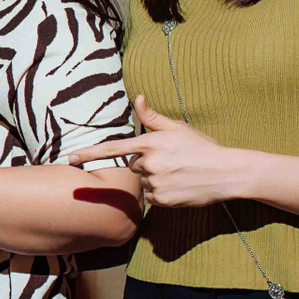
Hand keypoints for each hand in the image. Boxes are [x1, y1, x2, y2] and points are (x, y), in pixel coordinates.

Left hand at [65, 95, 249, 206]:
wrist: (227, 172)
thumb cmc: (202, 148)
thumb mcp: (178, 129)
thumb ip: (153, 117)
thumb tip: (137, 97)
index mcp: (150, 143)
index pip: (113, 148)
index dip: (89, 154)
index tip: (71, 158)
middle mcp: (149, 163)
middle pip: (132, 166)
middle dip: (146, 164)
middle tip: (171, 162)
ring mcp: (155, 183)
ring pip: (142, 182)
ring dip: (154, 179)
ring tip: (178, 173)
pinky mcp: (162, 200)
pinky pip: (151, 197)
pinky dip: (161, 193)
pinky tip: (179, 186)